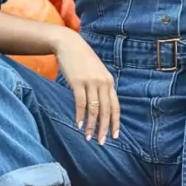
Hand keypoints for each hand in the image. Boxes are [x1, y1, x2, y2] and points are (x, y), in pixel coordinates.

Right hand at [52, 28, 119, 144]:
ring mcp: (91, 82)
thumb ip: (100, 86)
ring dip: (91, 125)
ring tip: (88, 137)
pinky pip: (81, 103)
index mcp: (109, 81)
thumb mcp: (96, 72)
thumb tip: (101, 105)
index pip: (115, 106)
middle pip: (106, 110)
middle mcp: (103, 83)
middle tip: (102, 142)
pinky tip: (78, 125)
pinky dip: (80, 115)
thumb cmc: (82, 59)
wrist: (69, 44)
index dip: (116, 122)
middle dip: (104, 128)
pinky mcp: (78, 82)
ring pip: (94, 109)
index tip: (115, 136)